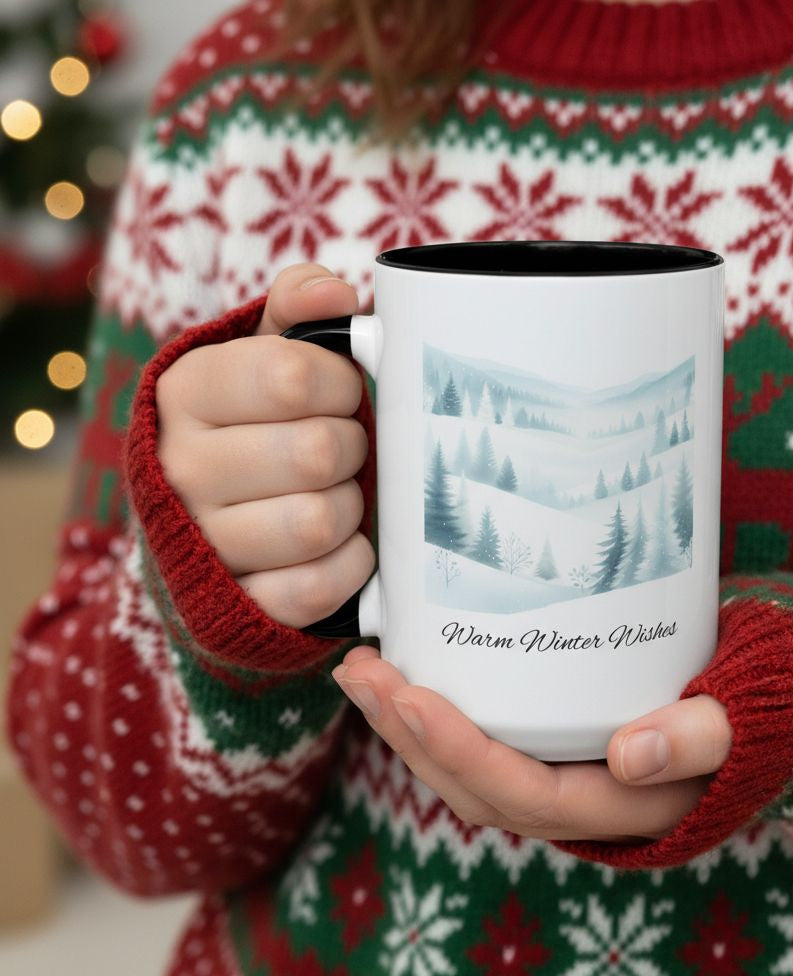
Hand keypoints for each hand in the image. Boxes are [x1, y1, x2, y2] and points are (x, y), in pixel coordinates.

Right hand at [156, 263, 375, 627]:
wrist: (209, 527)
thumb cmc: (258, 425)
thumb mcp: (264, 355)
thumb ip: (298, 313)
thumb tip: (333, 294)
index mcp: (186, 394)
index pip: (291, 375)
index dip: (341, 383)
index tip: (342, 391)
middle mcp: (181, 469)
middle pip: (317, 452)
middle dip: (353, 446)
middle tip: (345, 446)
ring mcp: (205, 544)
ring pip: (320, 522)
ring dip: (352, 506)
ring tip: (338, 493)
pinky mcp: (237, 605)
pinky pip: (319, 586)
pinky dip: (350, 563)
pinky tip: (340, 543)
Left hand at [333, 647, 732, 841]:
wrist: (752, 715)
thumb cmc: (744, 712)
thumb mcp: (736, 723)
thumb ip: (698, 739)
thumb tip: (630, 754)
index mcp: (613, 806)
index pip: (518, 792)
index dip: (458, 751)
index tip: (409, 694)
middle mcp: (572, 804)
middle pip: (471, 786)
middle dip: (408, 734)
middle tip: (360, 672)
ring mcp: (555, 778)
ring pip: (463, 770)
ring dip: (407, 725)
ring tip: (363, 670)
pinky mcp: (546, 749)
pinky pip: (478, 746)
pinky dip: (435, 717)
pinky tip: (406, 674)